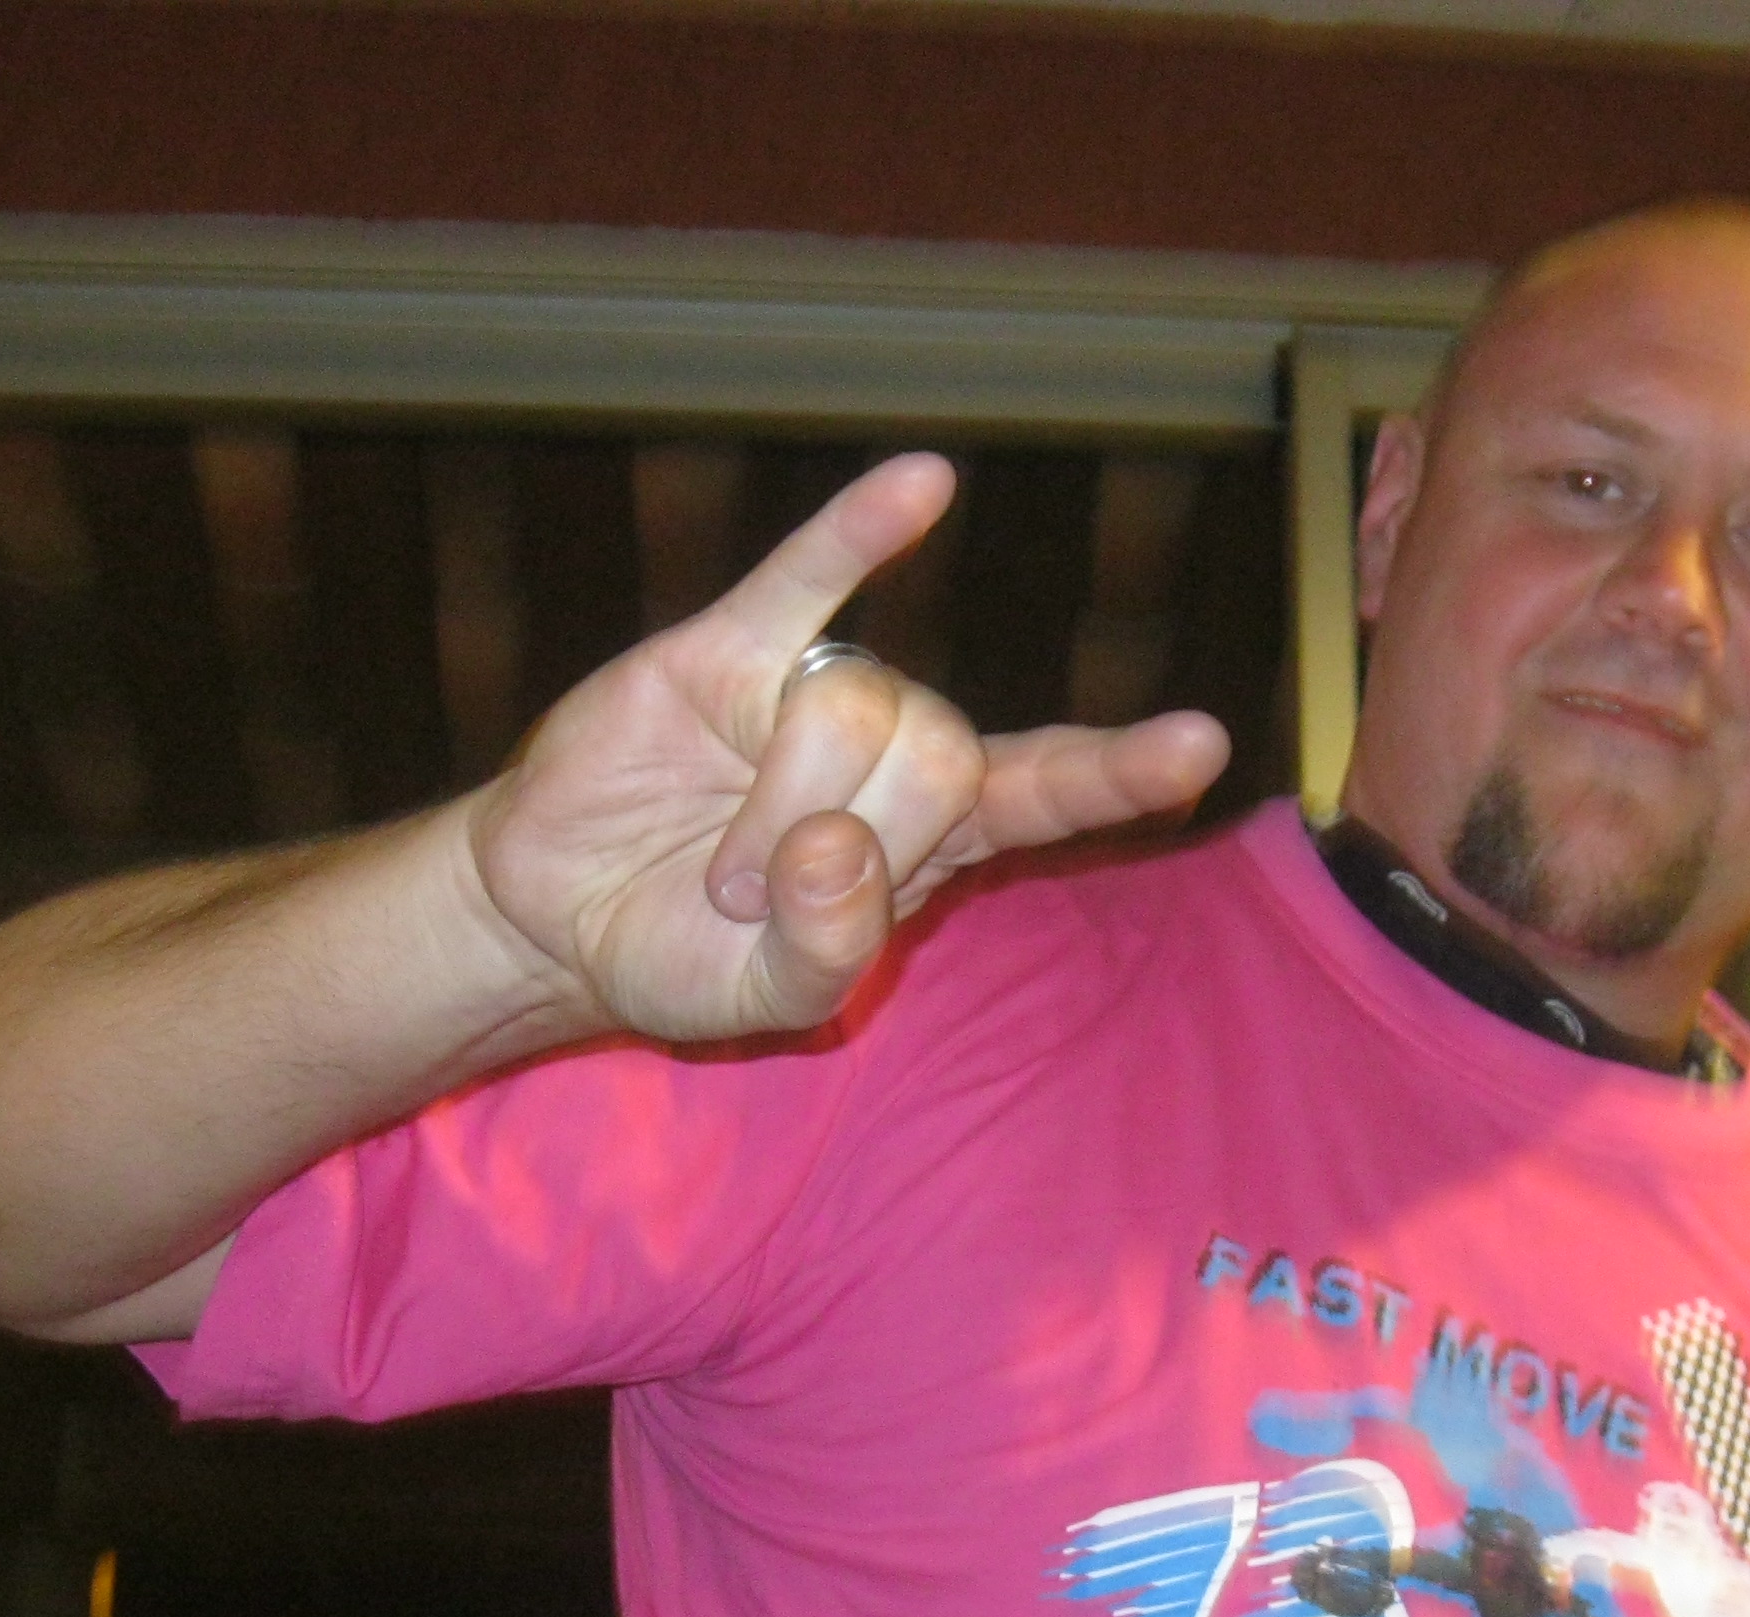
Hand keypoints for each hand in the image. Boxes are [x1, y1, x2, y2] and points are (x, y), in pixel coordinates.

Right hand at [463, 453, 1229, 1043]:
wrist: (553, 914)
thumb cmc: (683, 953)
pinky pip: (809, 576)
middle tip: (752, 897)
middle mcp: (896, 748)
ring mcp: (816, 687)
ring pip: (856, 707)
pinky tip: (924, 483)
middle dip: (847, 840)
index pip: (1046, 786)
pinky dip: (862, 531)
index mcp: (934, 839)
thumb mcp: (768, 1001)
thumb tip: (829, 844)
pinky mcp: (733, 646)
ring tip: (720, 865)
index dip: (1116, 768)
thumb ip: (828, 950)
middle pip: (943, 753)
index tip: (1195, 744)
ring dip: (775, 807)